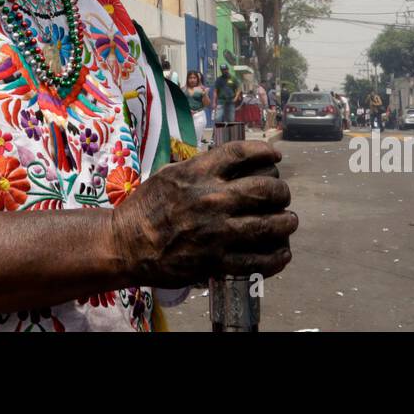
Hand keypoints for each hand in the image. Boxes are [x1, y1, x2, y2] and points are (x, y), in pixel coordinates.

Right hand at [110, 141, 295, 288]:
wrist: (126, 245)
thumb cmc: (145, 207)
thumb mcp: (169, 174)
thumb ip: (200, 167)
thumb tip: (231, 162)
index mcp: (198, 173)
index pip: (243, 154)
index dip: (265, 152)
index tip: (275, 156)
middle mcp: (212, 199)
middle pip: (266, 187)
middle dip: (281, 190)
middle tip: (281, 194)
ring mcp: (217, 231)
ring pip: (270, 224)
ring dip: (286, 222)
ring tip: (288, 221)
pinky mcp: (217, 261)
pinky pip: (258, 260)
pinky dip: (276, 256)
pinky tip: (281, 252)